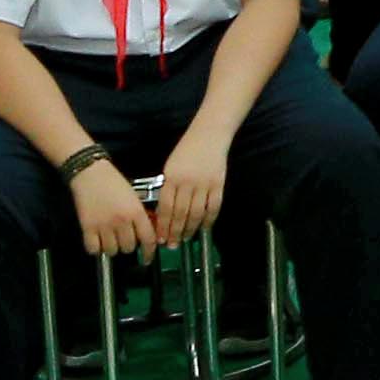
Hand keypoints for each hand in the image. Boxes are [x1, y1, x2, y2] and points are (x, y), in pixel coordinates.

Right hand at [70, 159, 156, 258]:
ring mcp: (104, 225)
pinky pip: (94, 249)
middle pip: (129, 248)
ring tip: (110, 237)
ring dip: (112, 247)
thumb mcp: (134, 197)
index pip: (148, 239)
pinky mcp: (88, 227)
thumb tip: (147, 232)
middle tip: (124, 238)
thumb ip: (141, 215)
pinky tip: (98, 240)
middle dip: (128, 245)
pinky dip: (96, 248)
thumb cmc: (113, 182)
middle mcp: (121, 221)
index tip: (148, 258)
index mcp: (136, 212)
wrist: (91, 173)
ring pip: (112, 251)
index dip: (150, 252)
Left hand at [151, 131, 232, 247]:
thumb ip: (168, 188)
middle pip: (180, 213)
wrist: (209, 135)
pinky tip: (204, 227)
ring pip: (196, 213)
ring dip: (190, 228)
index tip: (160, 237)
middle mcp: (187, 183)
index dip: (163, 225)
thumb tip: (165, 212)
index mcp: (171, 178)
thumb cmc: (187, 150)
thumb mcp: (170, 167)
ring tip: (186, 238)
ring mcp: (204, 184)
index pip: (165, 208)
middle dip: (175, 232)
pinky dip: (208, 219)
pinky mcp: (219, 184)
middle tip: (172, 244)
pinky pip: (213, 206)